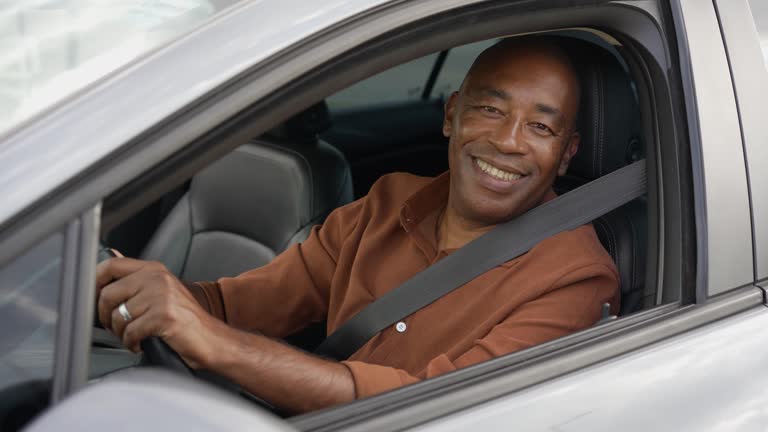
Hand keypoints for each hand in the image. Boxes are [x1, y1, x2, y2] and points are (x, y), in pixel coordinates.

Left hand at [95, 257, 227, 368]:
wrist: (211, 340)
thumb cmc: (185, 319)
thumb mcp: (161, 290)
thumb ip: (135, 276)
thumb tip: (110, 256)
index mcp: (154, 269)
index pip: (111, 265)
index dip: (94, 283)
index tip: (95, 299)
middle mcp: (158, 278)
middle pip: (108, 294)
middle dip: (105, 317)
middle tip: (116, 327)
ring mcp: (162, 296)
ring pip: (118, 316)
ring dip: (121, 333)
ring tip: (134, 336)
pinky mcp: (163, 316)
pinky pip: (130, 332)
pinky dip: (132, 343)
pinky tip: (141, 344)